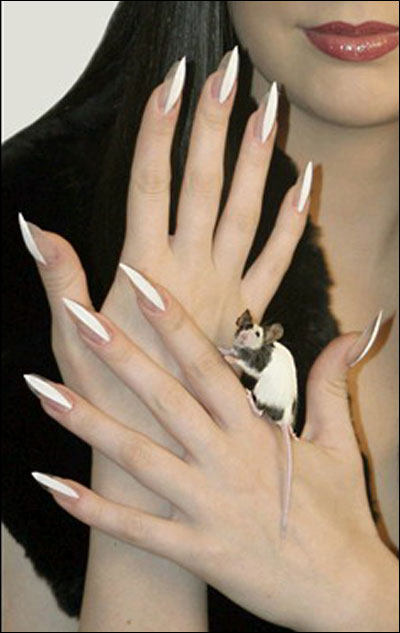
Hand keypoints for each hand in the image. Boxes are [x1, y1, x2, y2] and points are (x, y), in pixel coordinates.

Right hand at [20, 52, 308, 437]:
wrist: (165, 446)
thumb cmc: (113, 395)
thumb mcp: (73, 338)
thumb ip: (62, 278)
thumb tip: (36, 227)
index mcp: (148, 271)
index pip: (152, 183)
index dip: (160, 131)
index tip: (170, 83)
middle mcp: (194, 272)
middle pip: (203, 184)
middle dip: (212, 124)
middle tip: (224, 72)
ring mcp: (229, 289)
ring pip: (247, 212)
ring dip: (258, 159)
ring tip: (268, 109)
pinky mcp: (249, 312)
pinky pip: (279, 260)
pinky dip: (294, 223)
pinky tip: (303, 184)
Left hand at [27, 280, 394, 631]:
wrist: (345, 591)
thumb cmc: (339, 514)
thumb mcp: (340, 442)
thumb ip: (333, 382)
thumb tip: (355, 333)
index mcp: (256, 429)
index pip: (207, 363)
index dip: (173, 321)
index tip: (140, 283)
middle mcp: (226, 459)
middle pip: (164, 398)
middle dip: (120, 355)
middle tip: (78, 316)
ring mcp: (207, 506)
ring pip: (138, 458)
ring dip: (88, 424)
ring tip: (44, 391)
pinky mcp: (197, 551)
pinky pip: (137, 530)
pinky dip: (94, 511)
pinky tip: (51, 484)